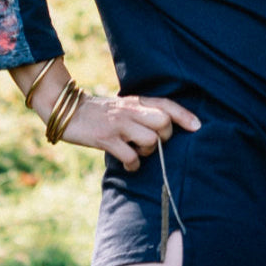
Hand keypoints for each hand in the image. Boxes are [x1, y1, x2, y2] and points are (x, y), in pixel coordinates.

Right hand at [14, 61, 201, 170]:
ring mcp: (118, 124)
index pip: (167, 104)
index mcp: (136, 101)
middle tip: (153, 144)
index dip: (184, 115)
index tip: (198, 126)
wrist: (67, 110)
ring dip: (148, 153)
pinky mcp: (105, 139)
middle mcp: (130, 110)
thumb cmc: (100, 112)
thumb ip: (141, 113)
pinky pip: (130, 156)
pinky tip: (129, 164)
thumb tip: (164, 127)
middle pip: (164, 123)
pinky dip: (133, 164)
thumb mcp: (123, 107)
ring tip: (138, 153)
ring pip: (150, 140)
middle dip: (165, 137)